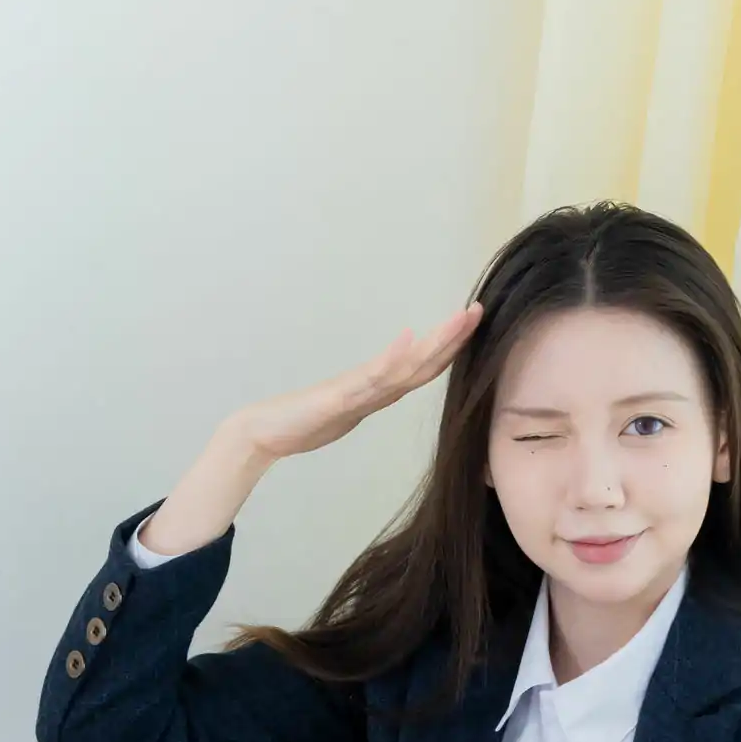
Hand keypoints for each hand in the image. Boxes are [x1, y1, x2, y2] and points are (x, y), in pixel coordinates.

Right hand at [230, 303, 481, 463]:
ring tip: (459, 319)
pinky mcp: (338, 396)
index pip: (420, 367)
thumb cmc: (301, 424)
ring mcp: (355, 388)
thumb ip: (368, 400)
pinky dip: (392, 359)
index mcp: (375, 390)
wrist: (263, 432)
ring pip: (404, 364)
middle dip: (451, 337)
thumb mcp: (346, 416)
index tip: (471, 327)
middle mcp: (370, 384)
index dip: (448, 348)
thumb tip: (390, 388)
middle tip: (477, 309)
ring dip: (434, 342)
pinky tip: (409, 340)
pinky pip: (370, 377)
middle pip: (420, 360)